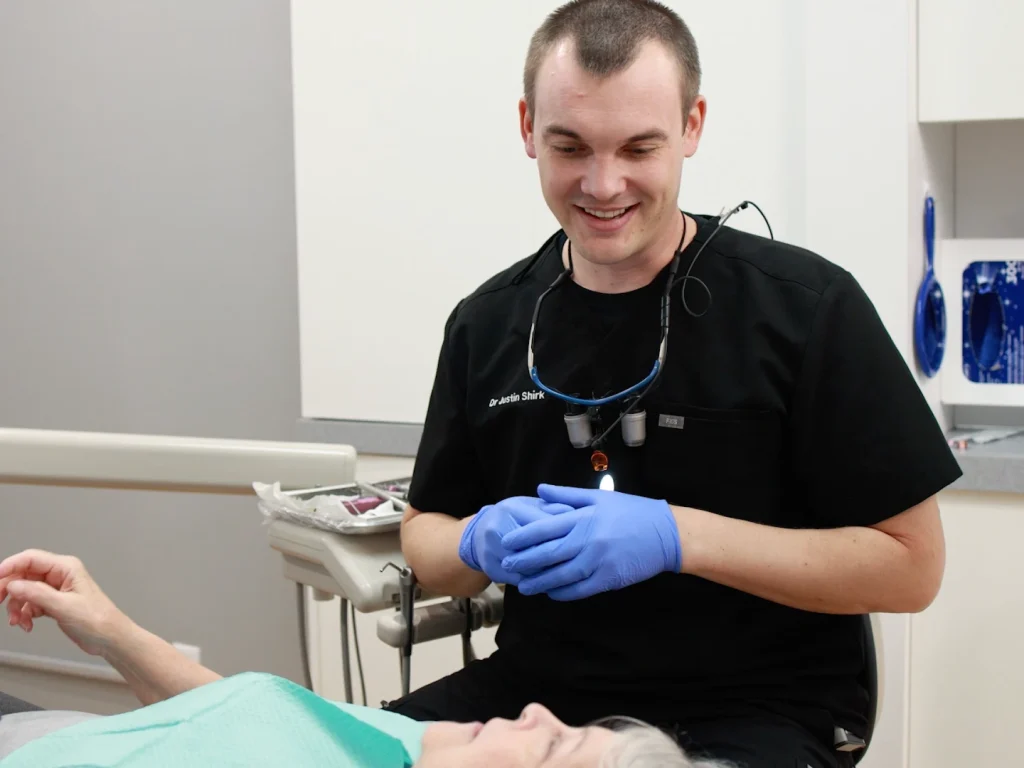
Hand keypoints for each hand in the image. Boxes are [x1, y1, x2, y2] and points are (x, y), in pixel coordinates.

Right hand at [0, 549, 128, 655]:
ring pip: (24, 591)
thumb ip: (37, 594)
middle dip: (9, 590)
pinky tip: (27, 625)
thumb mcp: (64, 607)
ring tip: (18, 622)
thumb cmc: (97, 620)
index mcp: (66, 568)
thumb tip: (14, 585)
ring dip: (17, 607)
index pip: (30, 559)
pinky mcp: (54, 603)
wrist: (110, 638)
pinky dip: (25, 614)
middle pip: (23, 574)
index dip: (9, 566)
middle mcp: (60, 575)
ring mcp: (56, 589)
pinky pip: (30, 603)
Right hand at [459, 497, 571, 585]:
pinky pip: (519, 580)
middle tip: (578, 561)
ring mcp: (491, 552)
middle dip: (557, 557)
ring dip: (547, 573)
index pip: (542, 525)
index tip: (581, 540)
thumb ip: (551, 508)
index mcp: (511, 509)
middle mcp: (497, 530)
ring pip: (527, 568)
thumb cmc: (512, 517)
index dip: (562, 534)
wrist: (478, 533)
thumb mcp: (530, 506)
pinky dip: (536, 582)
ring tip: (567, 573)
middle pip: (534, 549)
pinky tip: (550, 582)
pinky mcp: (491, 570)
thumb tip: (574, 513)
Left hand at [500, 484, 681, 600]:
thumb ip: (567, 495)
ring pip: (561, 575)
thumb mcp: (599, 497)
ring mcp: (599, 561)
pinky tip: (551, 593)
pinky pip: (580, 589)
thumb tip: (539, 490)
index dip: (523, 537)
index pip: (545, 528)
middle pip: (548, 553)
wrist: (666, 533)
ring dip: (540, 582)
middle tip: (507, 566)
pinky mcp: (609, 578)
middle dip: (525, 561)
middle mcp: (588, 539)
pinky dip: (563, 593)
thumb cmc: (632, 512)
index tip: (506, 542)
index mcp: (584, 517)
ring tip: (524, 586)